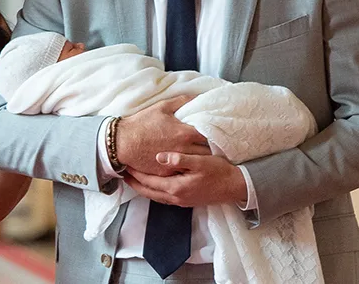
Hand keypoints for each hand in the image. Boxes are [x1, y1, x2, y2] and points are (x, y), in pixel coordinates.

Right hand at [115, 96, 209, 175]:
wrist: (123, 142)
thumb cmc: (141, 123)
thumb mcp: (162, 107)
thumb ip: (181, 101)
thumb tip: (196, 97)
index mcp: (184, 133)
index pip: (210, 134)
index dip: (216, 133)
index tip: (219, 131)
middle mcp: (184, 149)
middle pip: (208, 152)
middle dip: (213, 148)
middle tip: (216, 145)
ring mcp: (177, 163)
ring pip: (198, 164)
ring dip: (203, 160)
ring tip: (206, 157)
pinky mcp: (168, 173)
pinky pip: (184, 172)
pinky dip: (189, 169)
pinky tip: (191, 167)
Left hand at [124, 152, 247, 206]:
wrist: (236, 187)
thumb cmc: (219, 171)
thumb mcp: (200, 161)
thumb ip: (179, 159)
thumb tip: (158, 157)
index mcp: (176, 188)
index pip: (149, 182)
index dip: (135, 174)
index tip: (125, 164)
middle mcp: (176, 198)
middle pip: (148, 192)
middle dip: (134, 183)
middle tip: (122, 173)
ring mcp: (181, 201)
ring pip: (155, 196)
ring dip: (142, 188)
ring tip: (133, 178)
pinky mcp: (186, 200)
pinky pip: (163, 197)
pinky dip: (153, 191)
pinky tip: (152, 183)